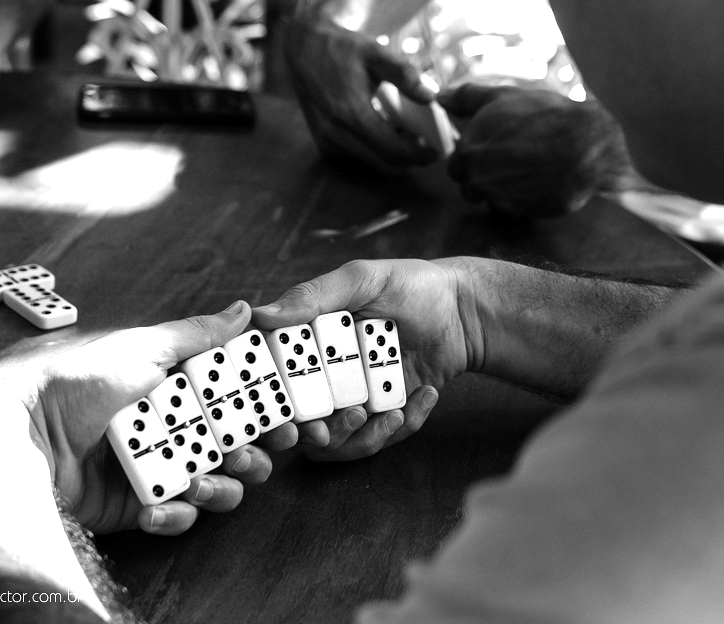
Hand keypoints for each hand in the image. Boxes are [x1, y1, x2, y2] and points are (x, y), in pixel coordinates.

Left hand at [0, 301, 288, 536]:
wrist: (21, 437)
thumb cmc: (78, 383)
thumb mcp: (143, 348)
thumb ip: (198, 335)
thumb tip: (243, 309)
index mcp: (180, 388)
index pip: (239, 399)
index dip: (268, 409)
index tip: (289, 416)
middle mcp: (177, 427)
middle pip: (239, 446)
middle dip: (255, 453)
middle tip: (258, 454)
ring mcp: (162, 468)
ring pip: (219, 485)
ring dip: (222, 486)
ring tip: (203, 482)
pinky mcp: (143, 506)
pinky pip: (179, 515)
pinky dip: (175, 514)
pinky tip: (159, 507)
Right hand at [252, 258, 476, 460]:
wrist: (463, 310)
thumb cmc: (411, 285)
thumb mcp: (362, 279)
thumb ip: (314, 296)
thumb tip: (261, 315)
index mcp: (304, 341)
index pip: (269, 380)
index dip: (266, 406)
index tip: (284, 418)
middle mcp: (321, 375)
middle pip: (298, 425)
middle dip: (316, 435)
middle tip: (343, 422)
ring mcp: (352, 398)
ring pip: (336, 444)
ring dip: (361, 437)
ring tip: (392, 414)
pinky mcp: (383, 414)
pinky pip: (379, 439)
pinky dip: (403, 425)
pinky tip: (426, 395)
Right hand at [284, 17, 441, 171]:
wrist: (301, 47)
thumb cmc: (341, 47)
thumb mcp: (376, 51)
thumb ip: (404, 74)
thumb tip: (431, 96)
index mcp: (349, 112)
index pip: (392, 151)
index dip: (419, 155)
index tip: (438, 149)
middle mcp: (335, 133)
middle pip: (386, 164)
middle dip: (412, 158)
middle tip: (430, 143)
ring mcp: (327, 141)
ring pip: (374, 163)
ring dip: (395, 154)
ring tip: (410, 132)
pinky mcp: (324, 143)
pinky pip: (360, 156)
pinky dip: (378, 149)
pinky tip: (386, 128)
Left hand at [441, 84, 643, 216]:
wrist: (587, 146)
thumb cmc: (545, 117)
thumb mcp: (504, 96)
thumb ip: (466, 97)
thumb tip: (441, 97)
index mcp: (468, 153)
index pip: (455, 166)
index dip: (473, 157)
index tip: (492, 150)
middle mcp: (478, 181)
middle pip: (469, 187)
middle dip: (484, 176)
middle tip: (511, 160)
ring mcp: (499, 200)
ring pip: (489, 200)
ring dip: (500, 190)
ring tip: (525, 171)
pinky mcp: (521, 214)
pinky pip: (511, 210)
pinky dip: (520, 200)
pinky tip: (537, 182)